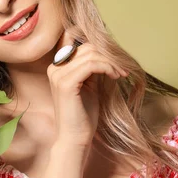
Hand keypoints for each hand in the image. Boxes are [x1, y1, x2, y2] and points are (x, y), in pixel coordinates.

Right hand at [47, 29, 127, 150]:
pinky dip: (108, 68)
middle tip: (123, 68)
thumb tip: (107, 52)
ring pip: (91, 54)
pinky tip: (116, 77)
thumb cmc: (83, 115)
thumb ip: (92, 68)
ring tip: (120, 74)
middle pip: (87, 46)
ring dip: (112, 62)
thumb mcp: (89, 85)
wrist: (75, 138)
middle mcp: (55, 68)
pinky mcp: (66, 83)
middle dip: (109, 55)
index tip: (112, 55)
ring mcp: (58, 75)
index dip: (94, 41)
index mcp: (57, 67)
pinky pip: (92, 64)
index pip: (73, 39)